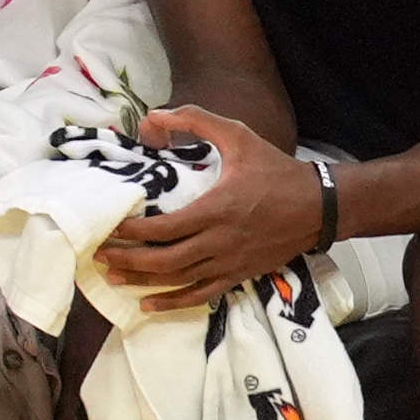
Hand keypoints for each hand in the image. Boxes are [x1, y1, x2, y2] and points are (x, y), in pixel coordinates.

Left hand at [99, 102, 328, 301]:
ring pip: (180, 280)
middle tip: (98, 255)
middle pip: (165, 260)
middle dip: (128, 260)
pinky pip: (203, 294)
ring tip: (113, 279)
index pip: (164, 228)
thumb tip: (155, 115)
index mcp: (216, 209)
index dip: (131, 232)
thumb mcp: (238, 136)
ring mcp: (231, 262)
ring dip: (144, 282)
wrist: (321, 206)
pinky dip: (175, 302)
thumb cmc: (276, 170)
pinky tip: (150, 305)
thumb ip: (196, 120)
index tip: (108, 227)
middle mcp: (221, 242)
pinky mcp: (241, 274)